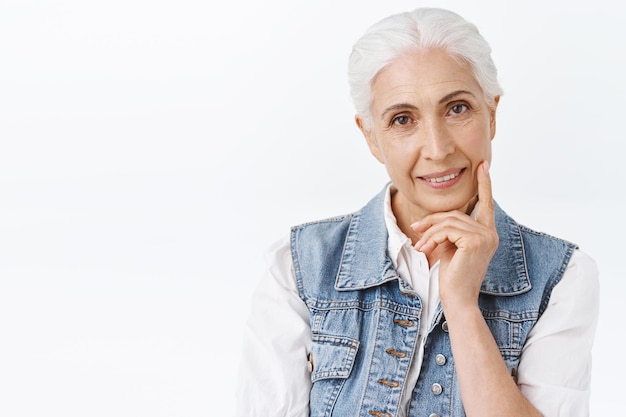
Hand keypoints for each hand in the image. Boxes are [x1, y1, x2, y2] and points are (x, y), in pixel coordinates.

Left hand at [411, 161, 497, 307]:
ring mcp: (485, 236)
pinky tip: (425, 249)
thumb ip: (450, 228)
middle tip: (416, 230)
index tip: (483, 165)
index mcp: (487, 233)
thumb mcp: (450, 246)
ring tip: (420, 245)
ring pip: (449, 221)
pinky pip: (447, 230)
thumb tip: (437, 218)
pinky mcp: (475, 241)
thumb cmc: (452, 275)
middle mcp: (490, 233)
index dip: (484, 184)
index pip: (485, 203)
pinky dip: (432, 238)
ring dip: (429, 232)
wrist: (457, 298)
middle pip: (455, 213)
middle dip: (433, 221)